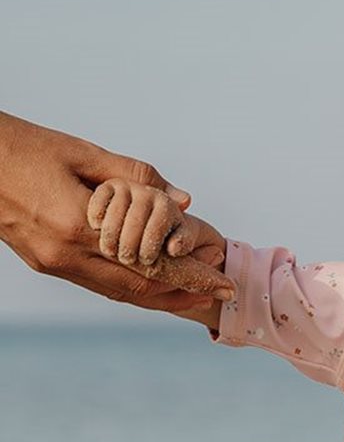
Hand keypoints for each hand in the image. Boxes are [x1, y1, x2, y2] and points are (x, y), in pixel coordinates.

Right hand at [0, 111, 220, 310]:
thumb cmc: (24, 146)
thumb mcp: (83, 153)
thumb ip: (137, 176)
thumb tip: (184, 200)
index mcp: (76, 224)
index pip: (149, 260)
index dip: (190, 274)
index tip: (220, 280)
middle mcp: (65, 253)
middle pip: (138, 287)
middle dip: (182, 292)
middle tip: (218, 292)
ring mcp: (54, 263)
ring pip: (119, 292)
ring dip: (159, 295)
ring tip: (194, 293)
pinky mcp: (46, 264)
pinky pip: (99, 284)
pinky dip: (131, 286)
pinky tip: (154, 282)